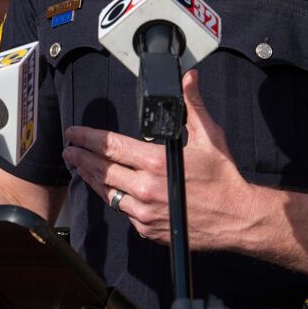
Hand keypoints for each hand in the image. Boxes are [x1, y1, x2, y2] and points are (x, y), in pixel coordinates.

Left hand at [63, 71, 259, 249]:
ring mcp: (145, 212)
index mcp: (156, 163)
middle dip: (81, 157)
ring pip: (107, 192)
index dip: (88, 138)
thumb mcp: (209, 136)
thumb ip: (192, 105)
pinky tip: (108, 188)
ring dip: (91, 178)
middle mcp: (146, 189)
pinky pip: (122, 210)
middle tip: (69, 150)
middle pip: (101, 170)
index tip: (74, 133)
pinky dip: (113, 197)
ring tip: (81, 167)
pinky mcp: (147, 228)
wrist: (238, 218)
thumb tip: (187, 79)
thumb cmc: (224, 178)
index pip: (111, 146)